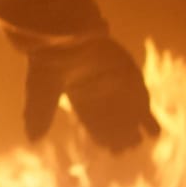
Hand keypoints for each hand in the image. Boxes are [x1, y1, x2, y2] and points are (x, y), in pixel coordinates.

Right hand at [24, 36, 159, 151]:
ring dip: (136, 126)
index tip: (111, 151)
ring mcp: (114, 80)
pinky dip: (146, 112)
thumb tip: (31, 140)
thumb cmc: (51, 64)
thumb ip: (38, 115)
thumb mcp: (41, 92)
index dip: (102, 135)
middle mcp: (98, 88)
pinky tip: (153, 130)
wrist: (65, 35)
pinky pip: (141, 95)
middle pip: (113, 116)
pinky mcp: (128, 72)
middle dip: (121, 133)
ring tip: (143, 141)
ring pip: (129, 108)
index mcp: (78, 94)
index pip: (92, 119)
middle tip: (128, 149)